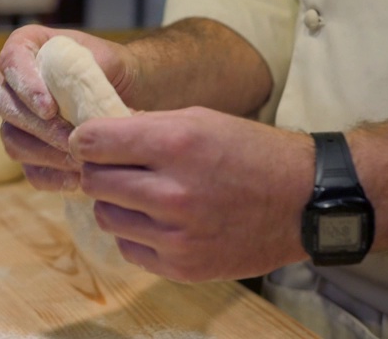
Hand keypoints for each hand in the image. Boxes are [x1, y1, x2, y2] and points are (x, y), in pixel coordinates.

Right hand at [0, 24, 137, 190]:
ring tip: (78, 161)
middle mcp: (13, 85)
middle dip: (40, 127)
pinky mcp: (31, 152)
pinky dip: (52, 177)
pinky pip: (30, 169)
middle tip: (70, 139)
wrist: (128, 95)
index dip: (26, 87)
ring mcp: (18, 121)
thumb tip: (76, 94)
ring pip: (14, 141)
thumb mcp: (109, 59)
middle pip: (7, 108)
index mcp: (26, 49)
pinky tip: (76, 180)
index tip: (50, 108)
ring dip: (45, 154)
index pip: (11, 62)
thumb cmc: (114, 70)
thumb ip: (89, 68)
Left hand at [68, 107, 312, 281]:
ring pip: (106, 216)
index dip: (84, 140)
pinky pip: (128, 247)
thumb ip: (146, 127)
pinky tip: (158, 221)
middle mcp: (173, 193)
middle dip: (97, 170)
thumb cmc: (251, 152)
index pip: (94, 142)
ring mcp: (177, 236)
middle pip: (93, 181)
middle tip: (114, 168)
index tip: (88, 142)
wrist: (302, 201)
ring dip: (114, 203)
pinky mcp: (182, 267)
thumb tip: (97, 135)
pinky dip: (134, 233)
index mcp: (177, 145)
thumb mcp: (200, 120)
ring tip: (140, 195)